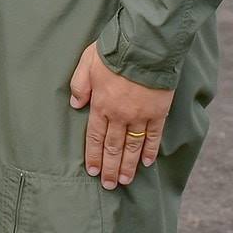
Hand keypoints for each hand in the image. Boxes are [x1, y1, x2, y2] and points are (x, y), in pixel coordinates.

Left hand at [68, 42, 172, 189]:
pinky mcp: (158, 113)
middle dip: (110, 168)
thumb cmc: (114, 52)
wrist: (144, 47)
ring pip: (132, 147)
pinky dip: (150, 151)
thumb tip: (75, 104)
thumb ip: (79, 85)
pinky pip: (153, 137)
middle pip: (113, 147)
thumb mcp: (86, 63)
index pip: (95, 137)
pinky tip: (147, 163)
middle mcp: (119, 115)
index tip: (92, 171)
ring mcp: (140, 116)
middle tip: (108, 185)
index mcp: (101, 104)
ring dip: (128, 166)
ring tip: (124, 181)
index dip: (94, 155)